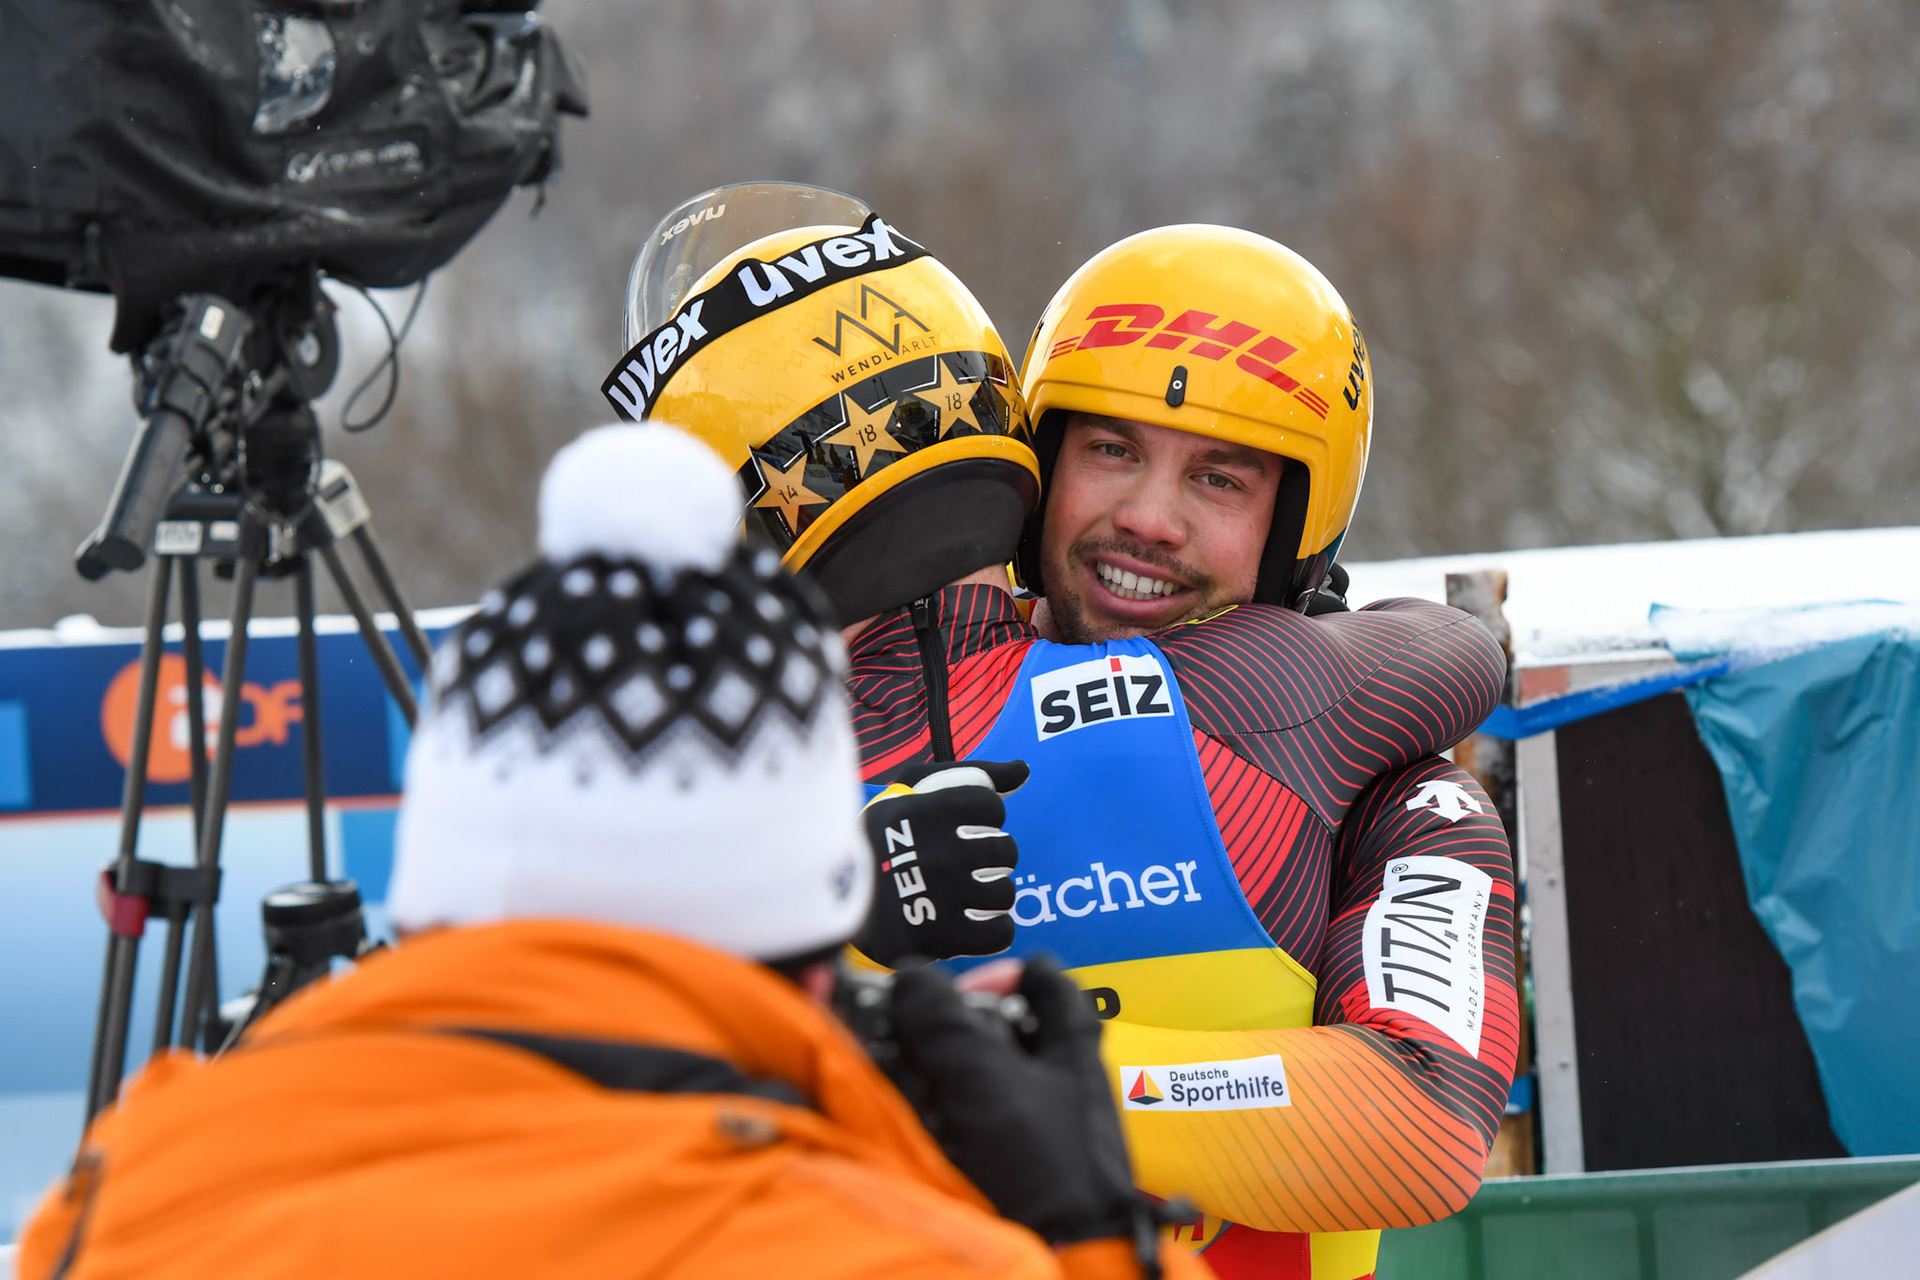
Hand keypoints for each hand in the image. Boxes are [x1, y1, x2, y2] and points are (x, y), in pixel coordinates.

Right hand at [853, 760, 1027, 965]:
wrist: (835, 896)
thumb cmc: (882, 835)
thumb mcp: (912, 787)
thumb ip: (972, 773)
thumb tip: (1023, 770)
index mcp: (927, 811)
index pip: (992, 805)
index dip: (984, 815)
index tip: (961, 825)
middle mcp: (937, 852)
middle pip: (1006, 850)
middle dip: (990, 855)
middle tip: (963, 862)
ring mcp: (939, 897)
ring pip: (1004, 893)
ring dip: (990, 893)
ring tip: (964, 892)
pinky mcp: (939, 937)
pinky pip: (1000, 933)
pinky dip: (991, 929)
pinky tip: (969, 920)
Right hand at [888, 955, 1139, 1246]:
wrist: (1067, 1261)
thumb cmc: (1047, 1168)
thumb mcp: (987, 1081)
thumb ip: (946, 1023)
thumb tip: (910, 979)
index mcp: (1073, 1049)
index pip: (1048, 983)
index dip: (1005, 972)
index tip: (961, 986)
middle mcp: (1066, 1085)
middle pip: (1012, 1033)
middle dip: (962, 1030)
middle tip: (920, 1034)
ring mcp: (1046, 1132)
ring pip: (991, 1083)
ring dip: (950, 1078)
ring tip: (912, 1081)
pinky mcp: (1025, 1172)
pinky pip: (981, 1131)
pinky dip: (950, 1122)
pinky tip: (925, 1129)